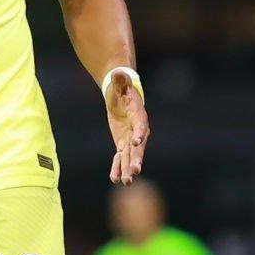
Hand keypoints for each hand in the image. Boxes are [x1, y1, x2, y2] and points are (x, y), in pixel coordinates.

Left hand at [105, 69, 149, 184]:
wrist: (122, 95)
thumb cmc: (121, 88)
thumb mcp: (119, 83)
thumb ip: (120, 80)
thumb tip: (118, 73)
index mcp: (138, 115)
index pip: (140, 125)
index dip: (139, 133)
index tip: (137, 142)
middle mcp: (138, 130)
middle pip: (138, 147)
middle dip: (136, 159)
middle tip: (135, 171)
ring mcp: (131, 138)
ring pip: (130, 156)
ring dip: (127, 169)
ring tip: (126, 181)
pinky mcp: (123, 144)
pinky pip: (120, 158)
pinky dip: (117, 168)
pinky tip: (114, 179)